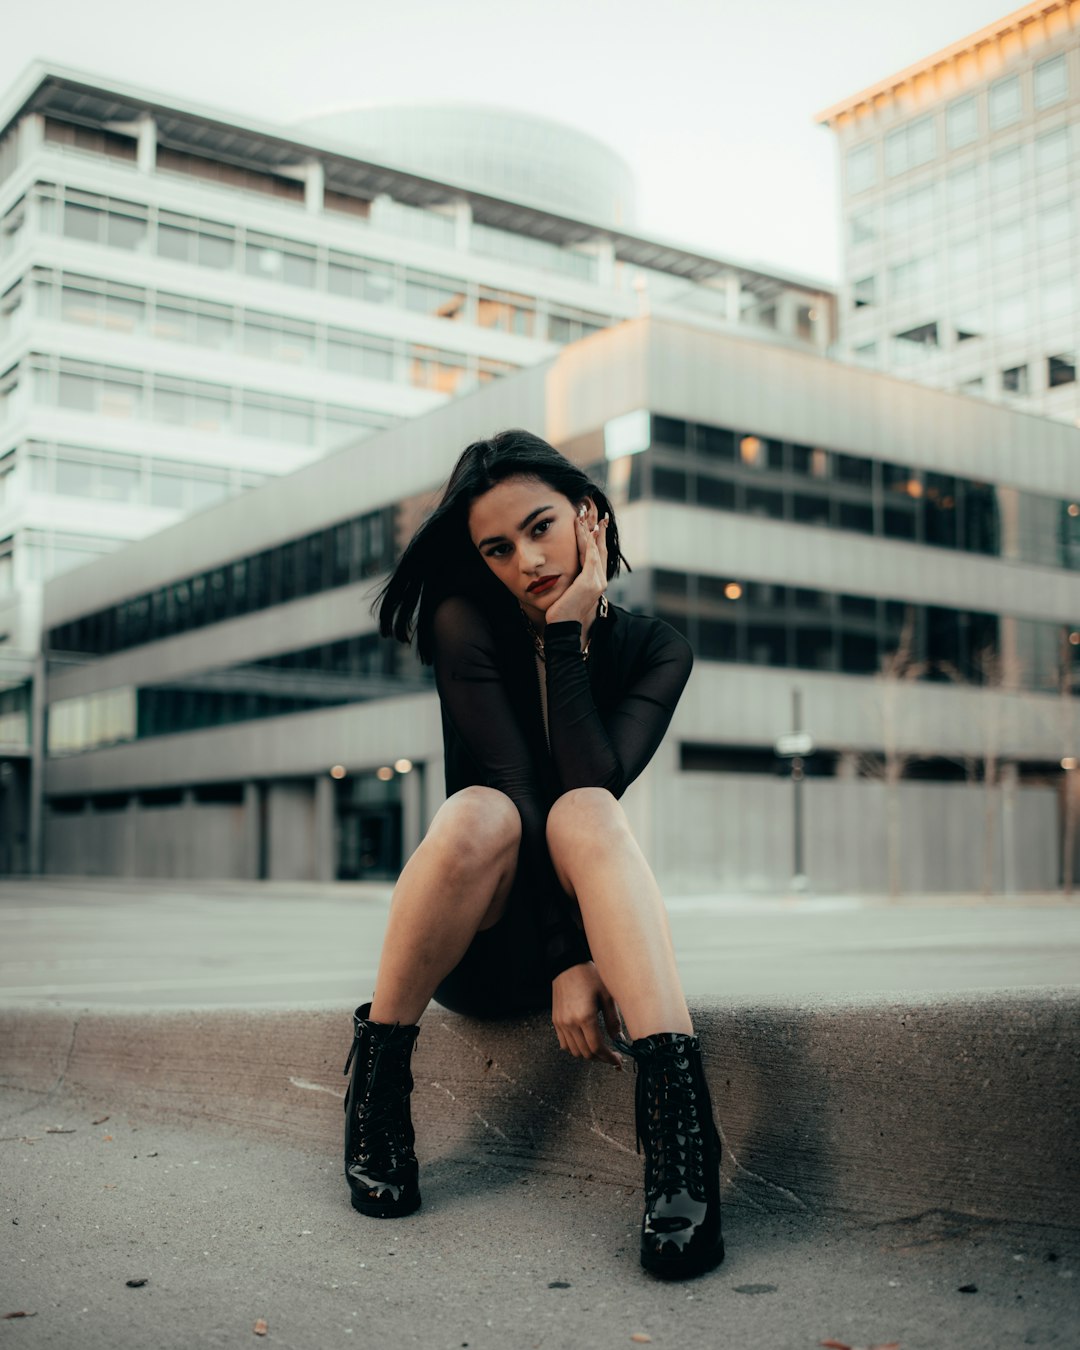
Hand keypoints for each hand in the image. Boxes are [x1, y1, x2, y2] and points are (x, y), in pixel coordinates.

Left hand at [545, 502, 608, 635]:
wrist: (562, 628)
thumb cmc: (561, 613)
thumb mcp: (568, 593)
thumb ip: (571, 581)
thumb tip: (564, 572)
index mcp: (596, 583)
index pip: (599, 556)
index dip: (598, 540)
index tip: (595, 525)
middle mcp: (600, 581)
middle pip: (602, 550)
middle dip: (599, 531)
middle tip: (597, 514)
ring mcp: (597, 581)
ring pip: (596, 550)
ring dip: (590, 531)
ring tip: (586, 516)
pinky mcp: (589, 582)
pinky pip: (591, 556)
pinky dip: (588, 542)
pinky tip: (585, 529)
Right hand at [551, 961, 623, 1065]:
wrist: (567, 964)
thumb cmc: (588, 975)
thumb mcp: (607, 995)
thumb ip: (613, 1020)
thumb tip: (618, 1039)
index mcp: (585, 1017)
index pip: (597, 1048)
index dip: (609, 1058)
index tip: (617, 1061)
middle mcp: (570, 1023)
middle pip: (586, 1053)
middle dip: (601, 1058)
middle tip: (612, 1056)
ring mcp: (561, 1023)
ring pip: (574, 1051)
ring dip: (588, 1054)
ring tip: (600, 1049)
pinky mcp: (556, 1021)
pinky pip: (564, 1044)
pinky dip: (575, 1048)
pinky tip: (585, 1042)